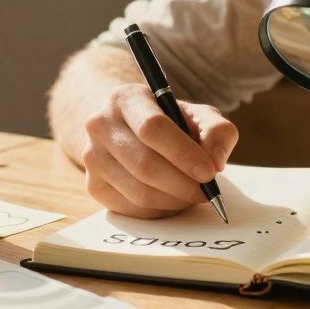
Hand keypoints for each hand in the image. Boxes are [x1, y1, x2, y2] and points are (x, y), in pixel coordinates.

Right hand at [81, 83, 238, 218]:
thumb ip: (217, 131)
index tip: (209, 172)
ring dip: (174, 199)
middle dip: (183, 184)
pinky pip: (132, 208)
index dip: (183, 154)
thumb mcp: (199, 117)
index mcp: (126, 98)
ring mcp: (92, 157)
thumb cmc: (174, 124)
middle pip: (144, 164)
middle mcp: (100, 124)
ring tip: (193, 193)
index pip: (152, 128)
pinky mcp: (94, 186)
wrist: (135, 134)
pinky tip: (172, 197)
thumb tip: (215, 161)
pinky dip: (160, 210)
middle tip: (207, 191)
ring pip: (139, 192)